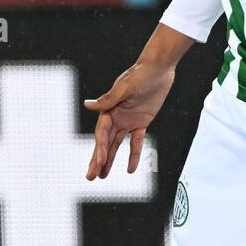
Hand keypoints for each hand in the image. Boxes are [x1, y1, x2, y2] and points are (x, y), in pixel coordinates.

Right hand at [84, 61, 174, 179]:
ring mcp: (127, 121)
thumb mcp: (125, 87)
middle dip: (97, 160)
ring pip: (116, 145)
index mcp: (108, 109)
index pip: (102, 134)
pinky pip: (136, 142)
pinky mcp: (141, 123)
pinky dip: (134, 155)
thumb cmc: (140, 75)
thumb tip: (86, 105)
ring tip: (102, 176)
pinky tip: (130, 170)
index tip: (100, 162)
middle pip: (105, 143)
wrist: (158, 69)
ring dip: (110, 160)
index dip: (100, 149)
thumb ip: (108, 100)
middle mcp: (115, 117)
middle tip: (90, 177)